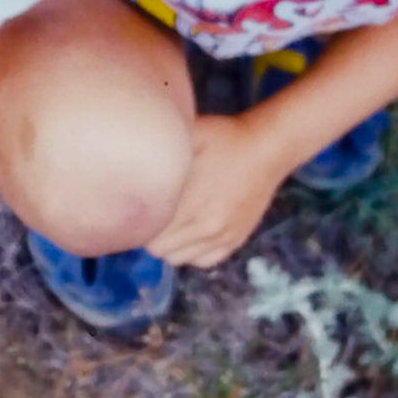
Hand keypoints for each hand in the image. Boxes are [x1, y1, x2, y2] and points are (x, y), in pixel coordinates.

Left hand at [145, 113, 284, 268]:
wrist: (268, 148)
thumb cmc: (223, 138)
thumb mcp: (187, 136)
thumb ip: (159, 154)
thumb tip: (130, 164)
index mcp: (189, 203)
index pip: (146, 232)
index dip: (136, 222)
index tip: (137, 208)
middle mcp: (205, 227)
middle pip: (158, 250)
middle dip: (150, 234)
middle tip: (153, 214)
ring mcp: (222, 237)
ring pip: (178, 259)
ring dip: (170, 245)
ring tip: (172, 223)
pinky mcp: (235, 241)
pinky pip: (203, 261)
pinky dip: (192, 252)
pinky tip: (192, 232)